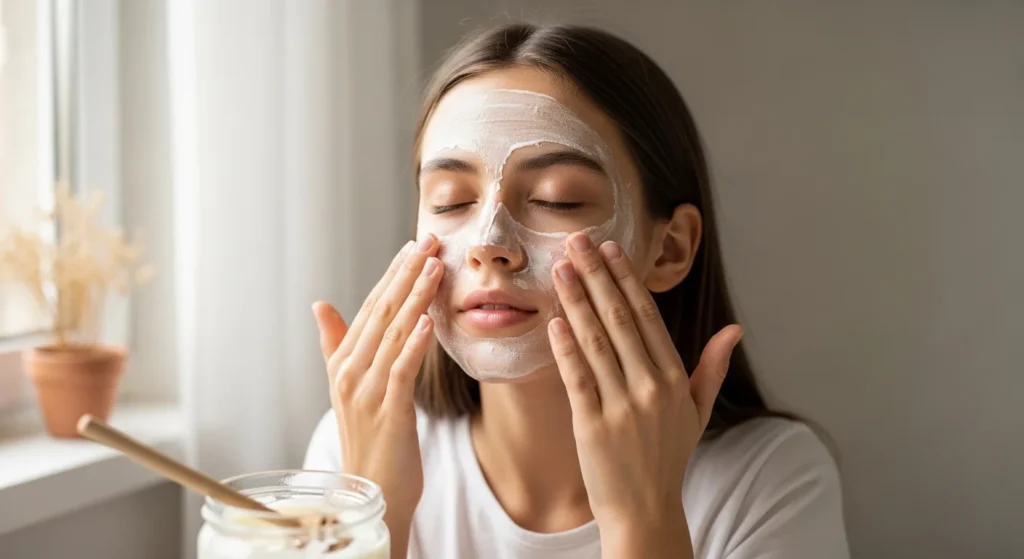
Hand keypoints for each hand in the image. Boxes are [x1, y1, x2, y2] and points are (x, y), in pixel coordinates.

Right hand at [312, 235, 441, 556]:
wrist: (371, 494)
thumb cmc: (368, 441)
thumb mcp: (349, 388)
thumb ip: (336, 344)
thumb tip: (320, 303)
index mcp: (343, 363)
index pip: (370, 308)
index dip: (392, 274)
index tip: (415, 245)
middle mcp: (350, 373)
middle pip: (381, 313)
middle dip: (407, 274)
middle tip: (431, 241)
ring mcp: (366, 393)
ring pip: (393, 334)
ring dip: (415, 298)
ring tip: (435, 266)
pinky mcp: (388, 412)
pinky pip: (401, 370)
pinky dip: (414, 343)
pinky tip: (428, 320)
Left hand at [547, 233, 742, 555]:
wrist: (645, 510)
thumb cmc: (667, 457)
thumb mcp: (697, 412)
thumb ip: (712, 367)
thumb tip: (735, 329)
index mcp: (675, 378)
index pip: (648, 317)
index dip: (627, 279)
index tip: (611, 248)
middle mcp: (651, 387)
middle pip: (619, 319)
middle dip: (596, 275)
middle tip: (577, 241)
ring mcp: (622, 406)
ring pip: (596, 341)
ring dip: (576, 300)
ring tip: (560, 268)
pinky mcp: (593, 425)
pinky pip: (577, 378)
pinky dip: (566, 348)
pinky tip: (554, 320)